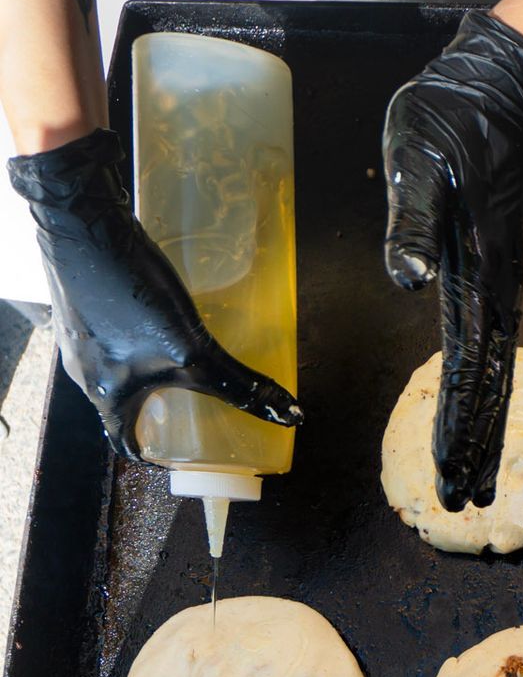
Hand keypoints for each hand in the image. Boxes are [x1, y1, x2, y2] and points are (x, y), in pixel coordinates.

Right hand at [7, 129, 300, 457]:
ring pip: (124, 368)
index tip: (186, 453)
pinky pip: (121, 335)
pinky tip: (175, 317)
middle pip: (127, 405)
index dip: (157, 454)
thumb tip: (287, 414)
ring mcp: (82, 336)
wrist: (83, 222)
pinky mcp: (88, 305)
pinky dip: (148, 337)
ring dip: (159, 371)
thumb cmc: (127, 291)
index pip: (125, 442)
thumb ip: (236, 383)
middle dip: (167, 408)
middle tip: (204, 403)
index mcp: (103, 393)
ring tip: (198, 360)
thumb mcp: (190, 348)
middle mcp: (84, 371)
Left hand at [381, 10, 522, 511]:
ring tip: (475, 473)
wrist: (496, 90)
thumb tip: (409, 281)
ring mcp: (498, 281)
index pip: (468, 366)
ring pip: (496, 369)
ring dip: (484, 423)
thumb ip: (414, 226)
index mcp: (477, 273)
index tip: (449, 474)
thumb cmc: (452, 125)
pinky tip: (481, 403)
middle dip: (475, 444)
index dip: (458, 423)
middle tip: (465, 501)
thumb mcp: (420, 168)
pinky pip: (493, 345)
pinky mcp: (494, 271)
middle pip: (490, 383)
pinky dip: (486, 386)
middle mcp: (496, 288)